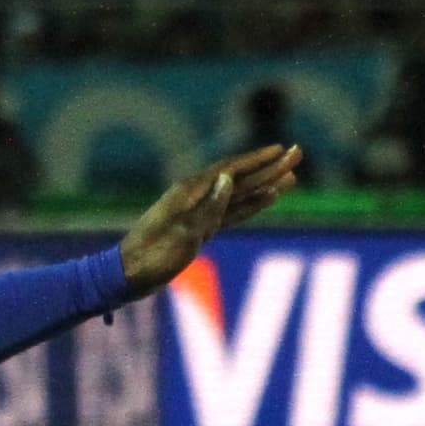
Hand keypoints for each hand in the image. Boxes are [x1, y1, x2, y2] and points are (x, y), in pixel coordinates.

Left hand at [117, 143, 303, 297]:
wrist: (126, 276)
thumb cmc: (151, 257)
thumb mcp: (182, 234)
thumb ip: (209, 208)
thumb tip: (228, 178)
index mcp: (190, 193)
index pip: (231, 169)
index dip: (258, 159)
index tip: (282, 148)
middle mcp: (196, 197)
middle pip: (240, 177)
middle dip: (270, 166)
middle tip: (298, 153)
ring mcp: (199, 212)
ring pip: (240, 194)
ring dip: (266, 183)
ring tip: (292, 176)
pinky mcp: (200, 228)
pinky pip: (232, 211)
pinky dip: (252, 204)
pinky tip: (269, 198)